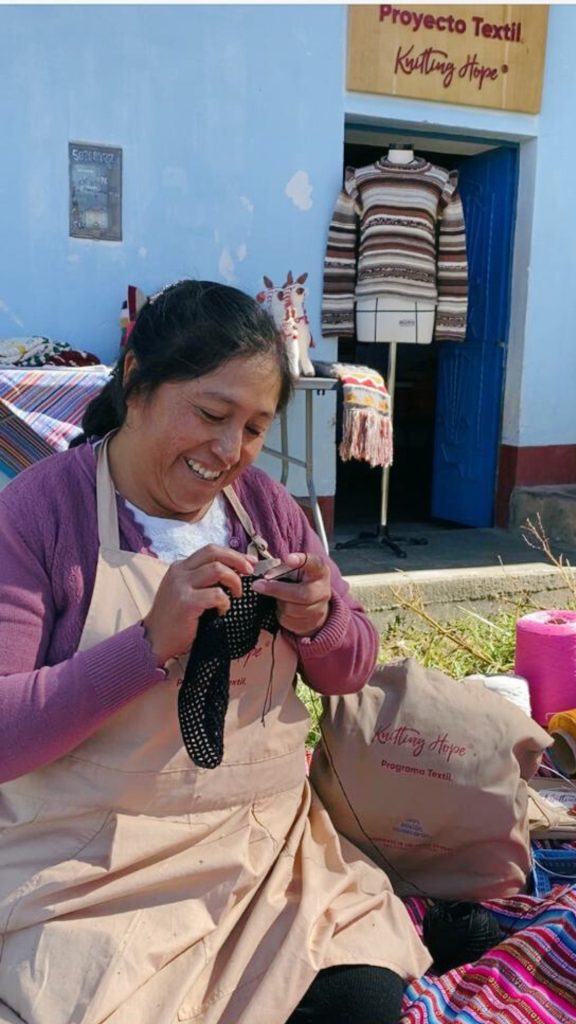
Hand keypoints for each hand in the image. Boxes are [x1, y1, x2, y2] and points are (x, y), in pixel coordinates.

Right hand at [143, 545, 256, 664]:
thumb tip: (232, 572)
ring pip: (218, 569)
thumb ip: (202, 580)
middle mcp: (179, 572)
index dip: (233, 554)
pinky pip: (216, 594)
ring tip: (237, 594)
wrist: (153, 640)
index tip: (249, 562)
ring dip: (234, 581)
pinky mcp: (186, 602)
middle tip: (250, 572)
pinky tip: (222, 611)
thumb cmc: (174, 619)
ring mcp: (181, 586)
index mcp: (180, 567)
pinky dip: (225, 602)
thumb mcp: (184, 591)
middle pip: (214, 552)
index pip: (211, 550)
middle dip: (238, 559)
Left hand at [251, 552, 330, 636]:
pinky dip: (281, 615)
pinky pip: (289, 620)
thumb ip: (282, 568)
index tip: (287, 559)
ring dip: (278, 603)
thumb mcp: (295, 571)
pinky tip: (282, 608)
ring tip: (277, 598)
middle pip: (301, 594)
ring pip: (292, 609)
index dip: (302, 561)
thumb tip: (260, 571)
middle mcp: (322, 590)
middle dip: (277, 590)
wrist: (314, 605)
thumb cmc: (299, 582)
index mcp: (320, 571)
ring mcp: (319, 609)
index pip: (314, 564)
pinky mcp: (311, 623)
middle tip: (257, 585)